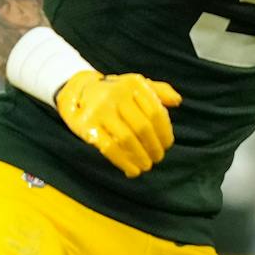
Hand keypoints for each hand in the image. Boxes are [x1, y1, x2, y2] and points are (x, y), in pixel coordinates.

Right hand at [54, 70, 180, 177]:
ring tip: (146, 166)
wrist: (78, 90)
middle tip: (157, 158)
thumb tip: (177, 101)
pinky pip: (108, 147)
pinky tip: (132, 170)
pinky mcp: (87, 126)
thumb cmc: (114, 92)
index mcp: (132, 84)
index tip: (167, 144)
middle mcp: (116, 95)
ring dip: (140, 156)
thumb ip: (158, 91)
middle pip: (142, 127)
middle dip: (154, 147)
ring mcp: (100, 111)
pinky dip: (123, 162)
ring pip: (127, 139)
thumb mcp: (135, 85)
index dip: (164, 132)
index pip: (155, 112)